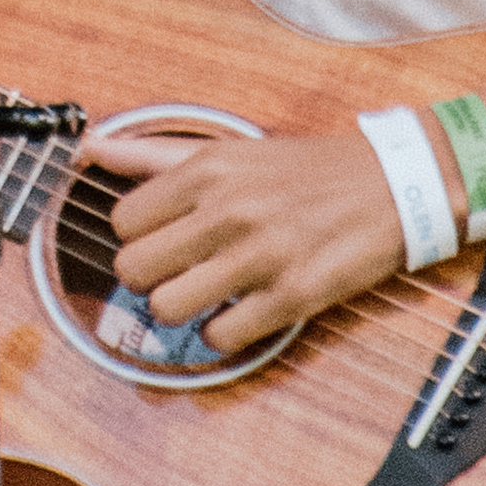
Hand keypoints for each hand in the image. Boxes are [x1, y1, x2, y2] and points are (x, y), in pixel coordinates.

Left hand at [106, 126, 417, 354]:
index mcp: (208, 171)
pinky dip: (222, 335)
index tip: (159, 240)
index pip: (124, 220)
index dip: (136, 238)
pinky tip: (239, 313)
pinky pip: (221, 337)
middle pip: (135, 268)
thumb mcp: (230, 148)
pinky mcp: (292, 296)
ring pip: (168, 308)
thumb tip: (90, 149)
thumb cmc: (308, 170)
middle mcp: (228, 211)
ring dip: (180, 310)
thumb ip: (154, 154)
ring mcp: (260, 255)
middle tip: (174, 273)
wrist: (394, 185)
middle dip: (148, 279)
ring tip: (204, 296)